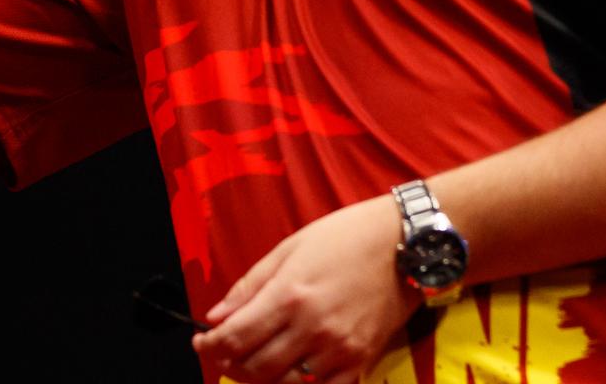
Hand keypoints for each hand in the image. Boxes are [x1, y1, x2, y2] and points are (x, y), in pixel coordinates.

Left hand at [193, 196, 420, 383]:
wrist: (404, 242)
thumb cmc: (346, 236)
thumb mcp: (290, 247)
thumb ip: (250, 286)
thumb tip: (216, 316)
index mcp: (289, 294)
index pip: (235, 337)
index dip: (210, 346)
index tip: (201, 341)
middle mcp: (312, 327)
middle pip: (255, 367)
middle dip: (230, 364)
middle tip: (223, 353)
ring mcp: (338, 348)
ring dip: (262, 377)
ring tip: (254, 361)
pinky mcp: (360, 360)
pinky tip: (292, 370)